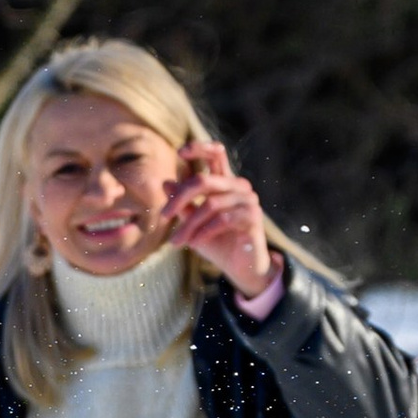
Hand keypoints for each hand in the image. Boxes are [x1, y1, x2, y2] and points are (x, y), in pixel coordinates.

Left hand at [163, 140, 278, 300]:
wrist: (239, 268)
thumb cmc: (216, 243)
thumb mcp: (193, 223)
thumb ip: (183, 204)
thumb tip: (166, 183)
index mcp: (225, 183)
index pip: (216, 154)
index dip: (199, 148)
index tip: (180, 152)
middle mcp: (238, 187)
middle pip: (203, 180)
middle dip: (179, 198)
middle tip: (164, 216)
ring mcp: (248, 200)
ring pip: (210, 204)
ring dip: (189, 224)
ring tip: (177, 241)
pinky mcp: (253, 217)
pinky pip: (223, 219)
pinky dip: (204, 231)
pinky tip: (194, 243)